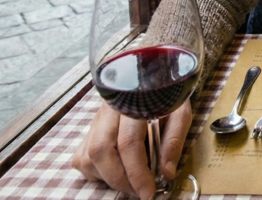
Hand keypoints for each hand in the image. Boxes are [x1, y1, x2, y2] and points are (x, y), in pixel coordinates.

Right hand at [72, 99, 193, 199]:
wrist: (151, 75)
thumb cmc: (166, 95)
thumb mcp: (179, 112)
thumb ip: (173, 141)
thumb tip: (166, 173)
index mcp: (132, 102)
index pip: (128, 142)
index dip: (137, 172)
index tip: (149, 192)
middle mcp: (108, 109)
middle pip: (100, 151)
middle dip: (120, 180)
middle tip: (139, 191)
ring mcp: (96, 119)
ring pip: (88, 156)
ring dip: (108, 178)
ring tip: (131, 181)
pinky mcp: (90, 129)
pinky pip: (82, 158)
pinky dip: (97, 172)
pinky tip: (116, 171)